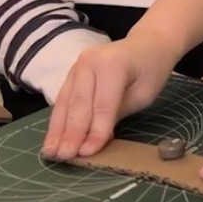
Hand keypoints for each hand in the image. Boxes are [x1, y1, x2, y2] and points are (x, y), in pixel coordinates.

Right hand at [42, 34, 174, 161]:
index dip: (95, 131)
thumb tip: (93, 140)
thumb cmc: (151, 71)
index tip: (86, 153)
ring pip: (66, 102)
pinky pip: (64, 98)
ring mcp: (78, 65)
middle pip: (79, 103)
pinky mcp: (72, 72)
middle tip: (63, 157)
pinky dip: (59, 119)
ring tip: (51, 152)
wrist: (148, 44)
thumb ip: (118, 114)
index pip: (103, 105)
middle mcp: (90, 62)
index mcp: (113, 64)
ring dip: (57, 129)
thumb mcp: (143, 95)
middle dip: (71, 133)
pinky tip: (53, 137)